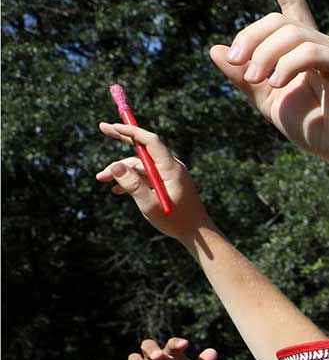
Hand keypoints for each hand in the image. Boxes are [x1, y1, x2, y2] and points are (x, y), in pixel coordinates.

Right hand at [94, 124, 214, 241]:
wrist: (196, 234)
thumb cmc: (176, 221)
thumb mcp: (150, 205)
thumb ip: (132, 185)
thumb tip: (115, 166)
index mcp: (170, 168)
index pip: (150, 141)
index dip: (131, 131)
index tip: (112, 125)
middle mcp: (171, 167)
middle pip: (144, 147)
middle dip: (122, 138)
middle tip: (101, 127)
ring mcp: (169, 175)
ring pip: (140, 165)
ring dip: (120, 171)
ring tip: (100, 179)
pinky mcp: (167, 183)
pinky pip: (145, 176)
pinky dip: (131, 180)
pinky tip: (116, 191)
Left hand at [210, 0, 328, 169]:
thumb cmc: (313, 129)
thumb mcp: (268, 103)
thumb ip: (243, 79)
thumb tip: (216, 49)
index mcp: (301, 51)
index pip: (291, 7)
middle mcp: (320, 45)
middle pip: (279, 20)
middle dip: (251, 37)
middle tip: (239, 65)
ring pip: (293, 32)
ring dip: (265, 53)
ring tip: (256, 78)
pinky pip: (313, 52)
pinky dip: (289, 64)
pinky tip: (278, 82)